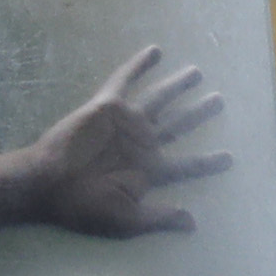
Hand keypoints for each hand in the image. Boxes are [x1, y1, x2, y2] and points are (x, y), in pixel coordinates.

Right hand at [0, 45, 225, 239]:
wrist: (47, 185)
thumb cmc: (83, 206)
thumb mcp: (127, 221)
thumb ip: (160, 218)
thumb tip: (192, 224)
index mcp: (147, 171)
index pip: (185, 165)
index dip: (206, 163)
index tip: (228, 158)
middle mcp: (140, 144)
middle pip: (178, 125)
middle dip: (198, 113)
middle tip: (218, 101)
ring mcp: (125, 124)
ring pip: (160, 100)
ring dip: (178, 86)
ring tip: (197, 72)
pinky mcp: (107, 108)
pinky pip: (125, 81)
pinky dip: (139, 66)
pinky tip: (156, 51)